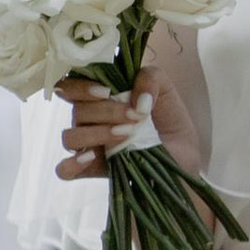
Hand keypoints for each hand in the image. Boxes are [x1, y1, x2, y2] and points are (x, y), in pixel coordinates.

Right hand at [56, 66, 200, 181]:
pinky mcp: (93, 170)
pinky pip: (65, 170)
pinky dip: (72, 164)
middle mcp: (89, 120)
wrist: (184, 153)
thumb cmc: (169, 119)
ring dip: (97, 134)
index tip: (106, 91)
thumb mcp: (165, 90)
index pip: (70, 86)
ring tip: (126, 135)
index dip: (80, 86)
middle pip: (77, 111)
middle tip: (135, 117)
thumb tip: (135, 97)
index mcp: (99, 97)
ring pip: (70, 137)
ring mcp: (89, 145)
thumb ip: (150, 78)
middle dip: (106, 111)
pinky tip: (93, 158)